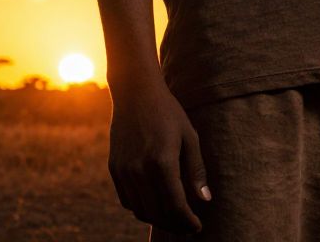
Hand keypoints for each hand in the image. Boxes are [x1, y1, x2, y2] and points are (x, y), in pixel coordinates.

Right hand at [107, 76, 213, 233]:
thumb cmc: (168, 112)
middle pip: (157, 213)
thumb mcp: (189, 136)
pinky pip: (127, 200)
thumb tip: (205, 200)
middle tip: (188, 226)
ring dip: (158, 219)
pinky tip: (154, 203)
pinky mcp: (114, 168)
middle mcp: (140, 170)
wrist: (136, 92)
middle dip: (175, 225)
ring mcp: (124, 171)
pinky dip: (141, 208)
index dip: (187, 222)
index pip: (175, 206)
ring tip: (173, 218)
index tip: (197, 227)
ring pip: (140, 211)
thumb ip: (196, 170)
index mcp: (162, 162)